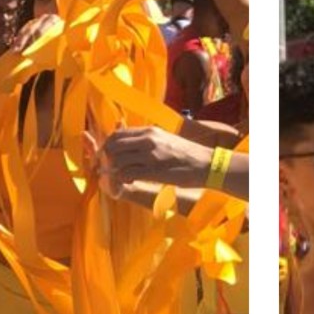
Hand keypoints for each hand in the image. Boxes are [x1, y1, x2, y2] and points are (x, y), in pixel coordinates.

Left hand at [86, 124, 211, 197]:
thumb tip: (129, 144)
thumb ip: (147, 140)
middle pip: (112, 146)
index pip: (117, 135)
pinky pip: (127, 173)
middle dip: (107, 159)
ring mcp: (151, 155)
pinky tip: (129, 182)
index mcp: (149, 131)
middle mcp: (148, 139)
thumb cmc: (187, 155)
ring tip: (123, 177)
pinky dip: (123, 179)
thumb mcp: (165, 139)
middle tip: (111, 169)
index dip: (108, 147)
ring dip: (115, 171)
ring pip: (117, 160)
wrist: (207, 164)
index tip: (109, 158)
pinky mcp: (154, 171)